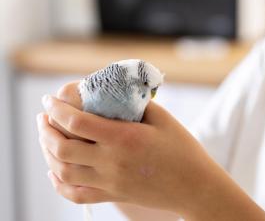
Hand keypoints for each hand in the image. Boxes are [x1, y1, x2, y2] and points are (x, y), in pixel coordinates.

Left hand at [37, 82, 219, 216]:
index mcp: (124, 138)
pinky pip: (76, 195)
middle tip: (44, 117)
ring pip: (64, 171)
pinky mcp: (113, 195)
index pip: (77, 122)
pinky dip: (59, 183)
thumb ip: (136, 105)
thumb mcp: (163, 119)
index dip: (57, 109)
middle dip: (46, 130)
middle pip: (62, 147)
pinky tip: (55, 171)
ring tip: (47, 138)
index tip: (49, 100)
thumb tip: (115, 93)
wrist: (195, 186)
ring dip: (48, 153)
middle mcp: (112, 162)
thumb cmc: (183, 149)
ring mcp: (110, 182)